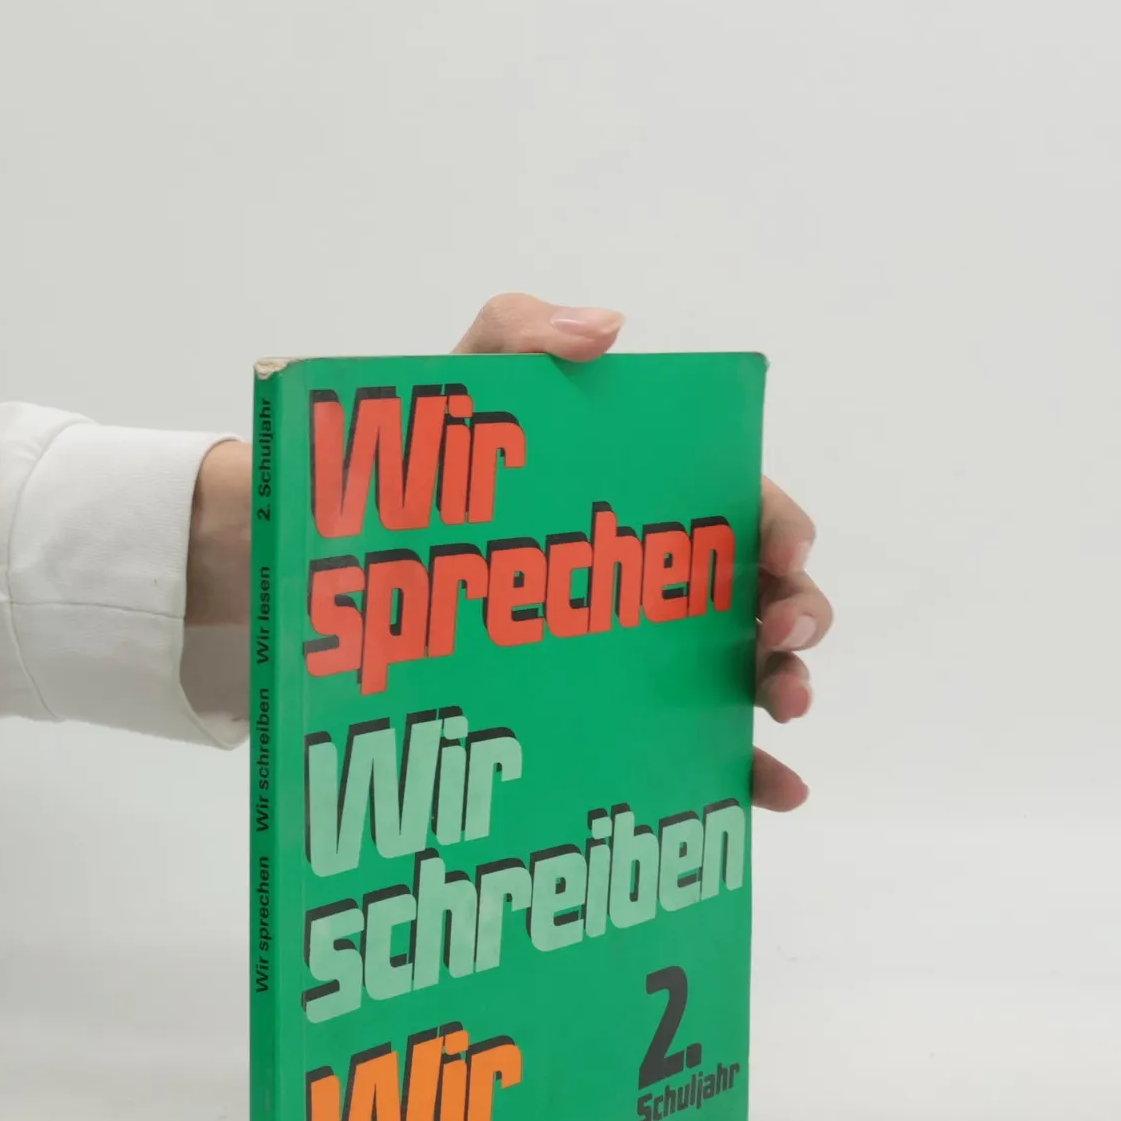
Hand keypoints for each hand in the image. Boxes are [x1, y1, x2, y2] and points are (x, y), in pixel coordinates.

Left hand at [455, 294, 828, 811]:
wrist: (321, 566)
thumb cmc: (407, 473)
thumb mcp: (456, 389)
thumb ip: (518, 332)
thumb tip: (608, 327)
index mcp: (648, 497)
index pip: (742, 504)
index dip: (781, 524)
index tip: (782, 550)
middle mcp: (665, 579)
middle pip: (766, 592)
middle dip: (799, 611)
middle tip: (780, 633)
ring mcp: (649, 656)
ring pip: (750, 672)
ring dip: (787, 687)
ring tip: (783, 707)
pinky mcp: (620, 723)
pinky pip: (704, 752)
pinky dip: (753, 772)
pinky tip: (779, 793)